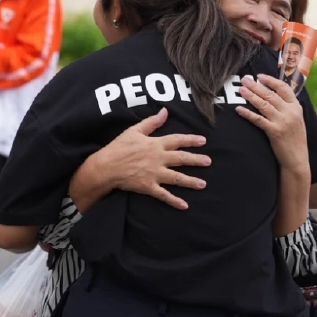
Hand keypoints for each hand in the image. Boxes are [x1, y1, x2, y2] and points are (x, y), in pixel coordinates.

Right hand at [95, 108, 210, 209]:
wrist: (106, 166)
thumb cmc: (119, 147)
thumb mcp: (134, 130)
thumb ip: (152, 122)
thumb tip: (165, 111)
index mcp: (155, 144)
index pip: (177, 140)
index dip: (191, 140)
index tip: (203, 141)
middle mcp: (158, 158)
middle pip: (181, 158)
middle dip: (196, 160)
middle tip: (209, 161)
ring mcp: (154, 173)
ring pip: (177, 177)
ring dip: (191, 181)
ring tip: (203, 184)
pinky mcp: (149, 186)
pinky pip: (164, 195)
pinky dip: (174, 200)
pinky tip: (184, 205)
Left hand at [236, 74, 308, 171]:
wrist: (297, 159)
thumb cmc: (294, 140)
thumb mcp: (296, 120)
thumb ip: (287, 107)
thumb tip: (273, 94)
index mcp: (296, 107)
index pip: (284, 88)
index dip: (271, 80)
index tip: (259, 76)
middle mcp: (290, 112)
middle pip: (270, 94)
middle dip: (256, 86)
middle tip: (244, 79)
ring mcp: (283, 121)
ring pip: (264, 104)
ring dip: (251, 96)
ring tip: (241, 90)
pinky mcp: (275, 132)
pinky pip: (258, 119)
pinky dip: (248, 113)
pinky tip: (239, 109)